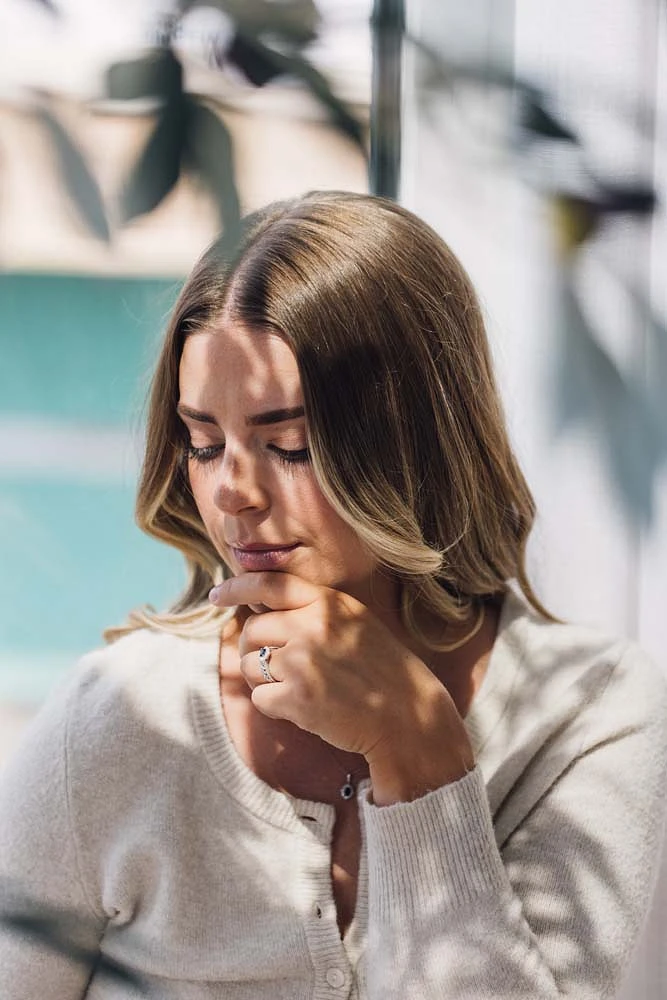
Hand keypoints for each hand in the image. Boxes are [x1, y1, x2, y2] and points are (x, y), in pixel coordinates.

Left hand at [209, 572, 474, 802]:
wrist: (410, 720)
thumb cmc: (386, 674)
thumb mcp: (357, 626)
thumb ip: (316, 613)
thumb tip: (262, 610)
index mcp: (331, 603)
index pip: (271, 583)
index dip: (237, 587)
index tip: (217, 593)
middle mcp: (314, 626)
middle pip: (253, 629)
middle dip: (257, 649)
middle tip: (280, 667)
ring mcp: (303, 661)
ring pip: (251, 665)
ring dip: (264, 681)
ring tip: (298, 690)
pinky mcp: (296, 698)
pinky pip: (260, 699)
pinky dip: (275, 708)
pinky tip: (304, 709)